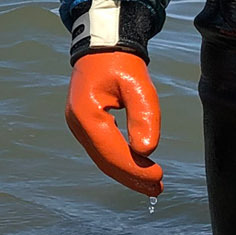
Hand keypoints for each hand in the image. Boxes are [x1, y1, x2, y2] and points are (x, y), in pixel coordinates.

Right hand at [65, 51, 162, 195]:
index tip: (159, 178)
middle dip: (132, 177)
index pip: (112, 152)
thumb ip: (144, 117)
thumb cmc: (121, 62)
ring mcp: (78, 125)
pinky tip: (138, 168)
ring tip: (152, 186)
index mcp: (86, 114)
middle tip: (158, 189)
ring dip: (127, 173)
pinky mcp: (85, 124)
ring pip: (102, 158)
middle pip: (105, 161)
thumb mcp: (138, 84)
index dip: (136, 170)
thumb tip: (146, 151)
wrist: (102, 45)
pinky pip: (102, 150)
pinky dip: (120, 161)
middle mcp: (77, 123)